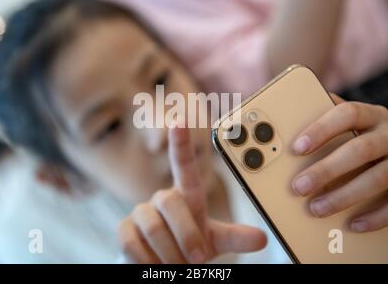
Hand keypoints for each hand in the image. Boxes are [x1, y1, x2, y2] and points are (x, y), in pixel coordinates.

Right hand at [117, 125, 266, 262]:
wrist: (164, 268)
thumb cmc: (190, 249)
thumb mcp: (214, 241)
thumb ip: (235, 237)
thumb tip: (262, 238)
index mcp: (187, 196)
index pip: (183, 164)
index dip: (181, 143)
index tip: (179, 120)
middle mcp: (162, 198)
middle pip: (170, 201)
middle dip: (187, 235)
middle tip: (197, 259)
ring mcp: (141, 212)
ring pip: (153, 226)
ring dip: (169, 255)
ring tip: (175, 266)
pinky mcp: (124, 230)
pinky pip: (132, 243)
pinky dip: (148, 262)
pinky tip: (154, 267)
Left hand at [291, 93, 387, 231]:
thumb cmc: (369, 136)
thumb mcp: (353, 123)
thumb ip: (327, 118)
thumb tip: (291, 118)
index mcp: (372, 115)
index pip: (347, 114)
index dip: (321, 130)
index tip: (297, 148)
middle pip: (361, 150)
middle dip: (327, 170)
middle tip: (299, 186)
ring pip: (378, 178)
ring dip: (345, 196)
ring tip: (317, 208)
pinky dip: (377, 216)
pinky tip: (355, 224)